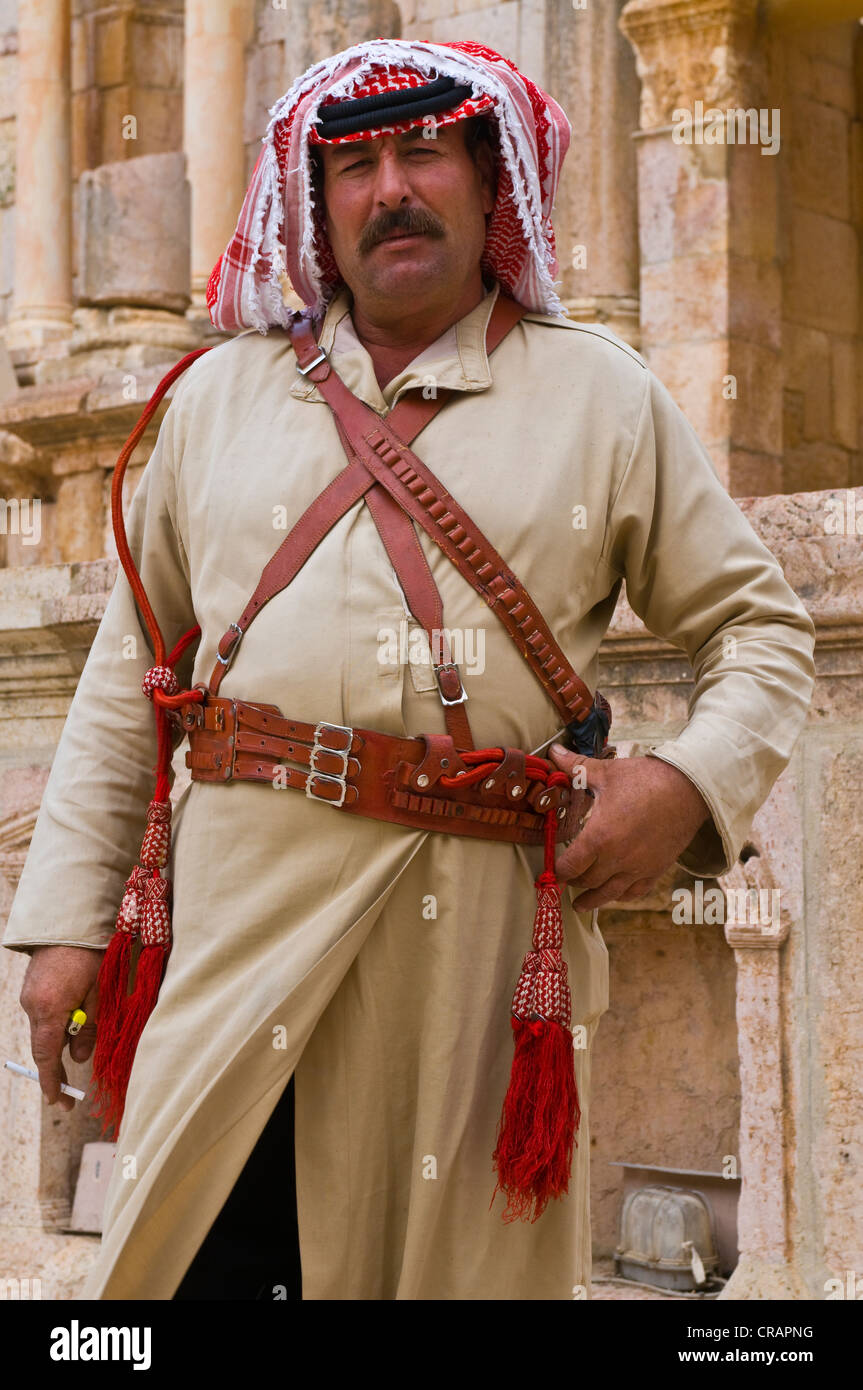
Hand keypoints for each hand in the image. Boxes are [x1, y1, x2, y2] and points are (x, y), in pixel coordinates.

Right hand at [19, 945, 102, 1111]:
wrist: (68, 923)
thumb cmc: (90, 956)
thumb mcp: (98, 993)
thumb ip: (90, 1028)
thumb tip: (80, 1059)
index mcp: (50, 1009)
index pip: (46, 1056)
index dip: (52, 1081)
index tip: (58, 1101)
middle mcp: (33, 1006)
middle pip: (43, 1046)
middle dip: (56, 1068)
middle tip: (69, 1093)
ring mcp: (28, 996)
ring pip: (44, 1031)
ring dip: (59, 1042)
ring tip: (81, 1043)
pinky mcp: (31, 988)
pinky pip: (43, 1016)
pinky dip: (56, 1025)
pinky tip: (73, 1019)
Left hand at [547, 743, 711, 909]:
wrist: (690, 789)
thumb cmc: (646, 780)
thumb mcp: (607, 772)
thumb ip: (575, 767)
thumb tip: (552, 752)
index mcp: (600, 837)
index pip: (569, 865)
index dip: (557, 870)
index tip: (550, 871)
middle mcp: (617, 859)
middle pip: (586, 881)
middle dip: (572, 881)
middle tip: (564, 878)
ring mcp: (638, 867)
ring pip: (608, 893)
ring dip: (591, 899)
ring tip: (579, 904)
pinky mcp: (655, 870)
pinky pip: (634, 892)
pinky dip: (620, 896)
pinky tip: (613, 894)